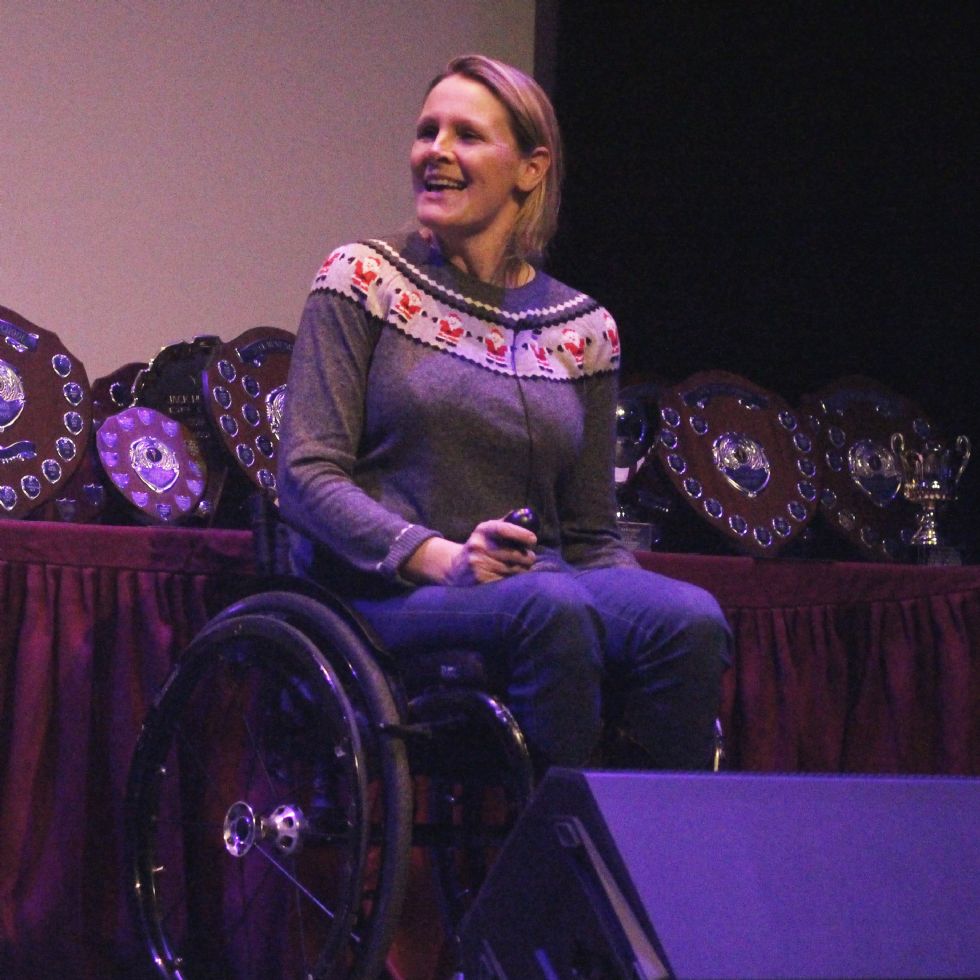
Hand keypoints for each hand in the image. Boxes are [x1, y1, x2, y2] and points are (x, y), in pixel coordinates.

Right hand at [402, 517, 536, 585]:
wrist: (455, 568)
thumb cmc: (480, 547)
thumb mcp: (487, 532)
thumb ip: (506, 524)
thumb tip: (526, 516)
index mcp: (482, 530)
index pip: (504, 529)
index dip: (521, 534)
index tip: (533, 539)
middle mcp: (478, 546)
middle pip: (513, 554)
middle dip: (527, 557)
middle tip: (531, 558)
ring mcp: (477, 564)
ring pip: (512, 570)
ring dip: (522, 570)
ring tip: (521, 568)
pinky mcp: (479, 580)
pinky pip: (505, 581)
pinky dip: (512, 580)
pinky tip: (510, 577)